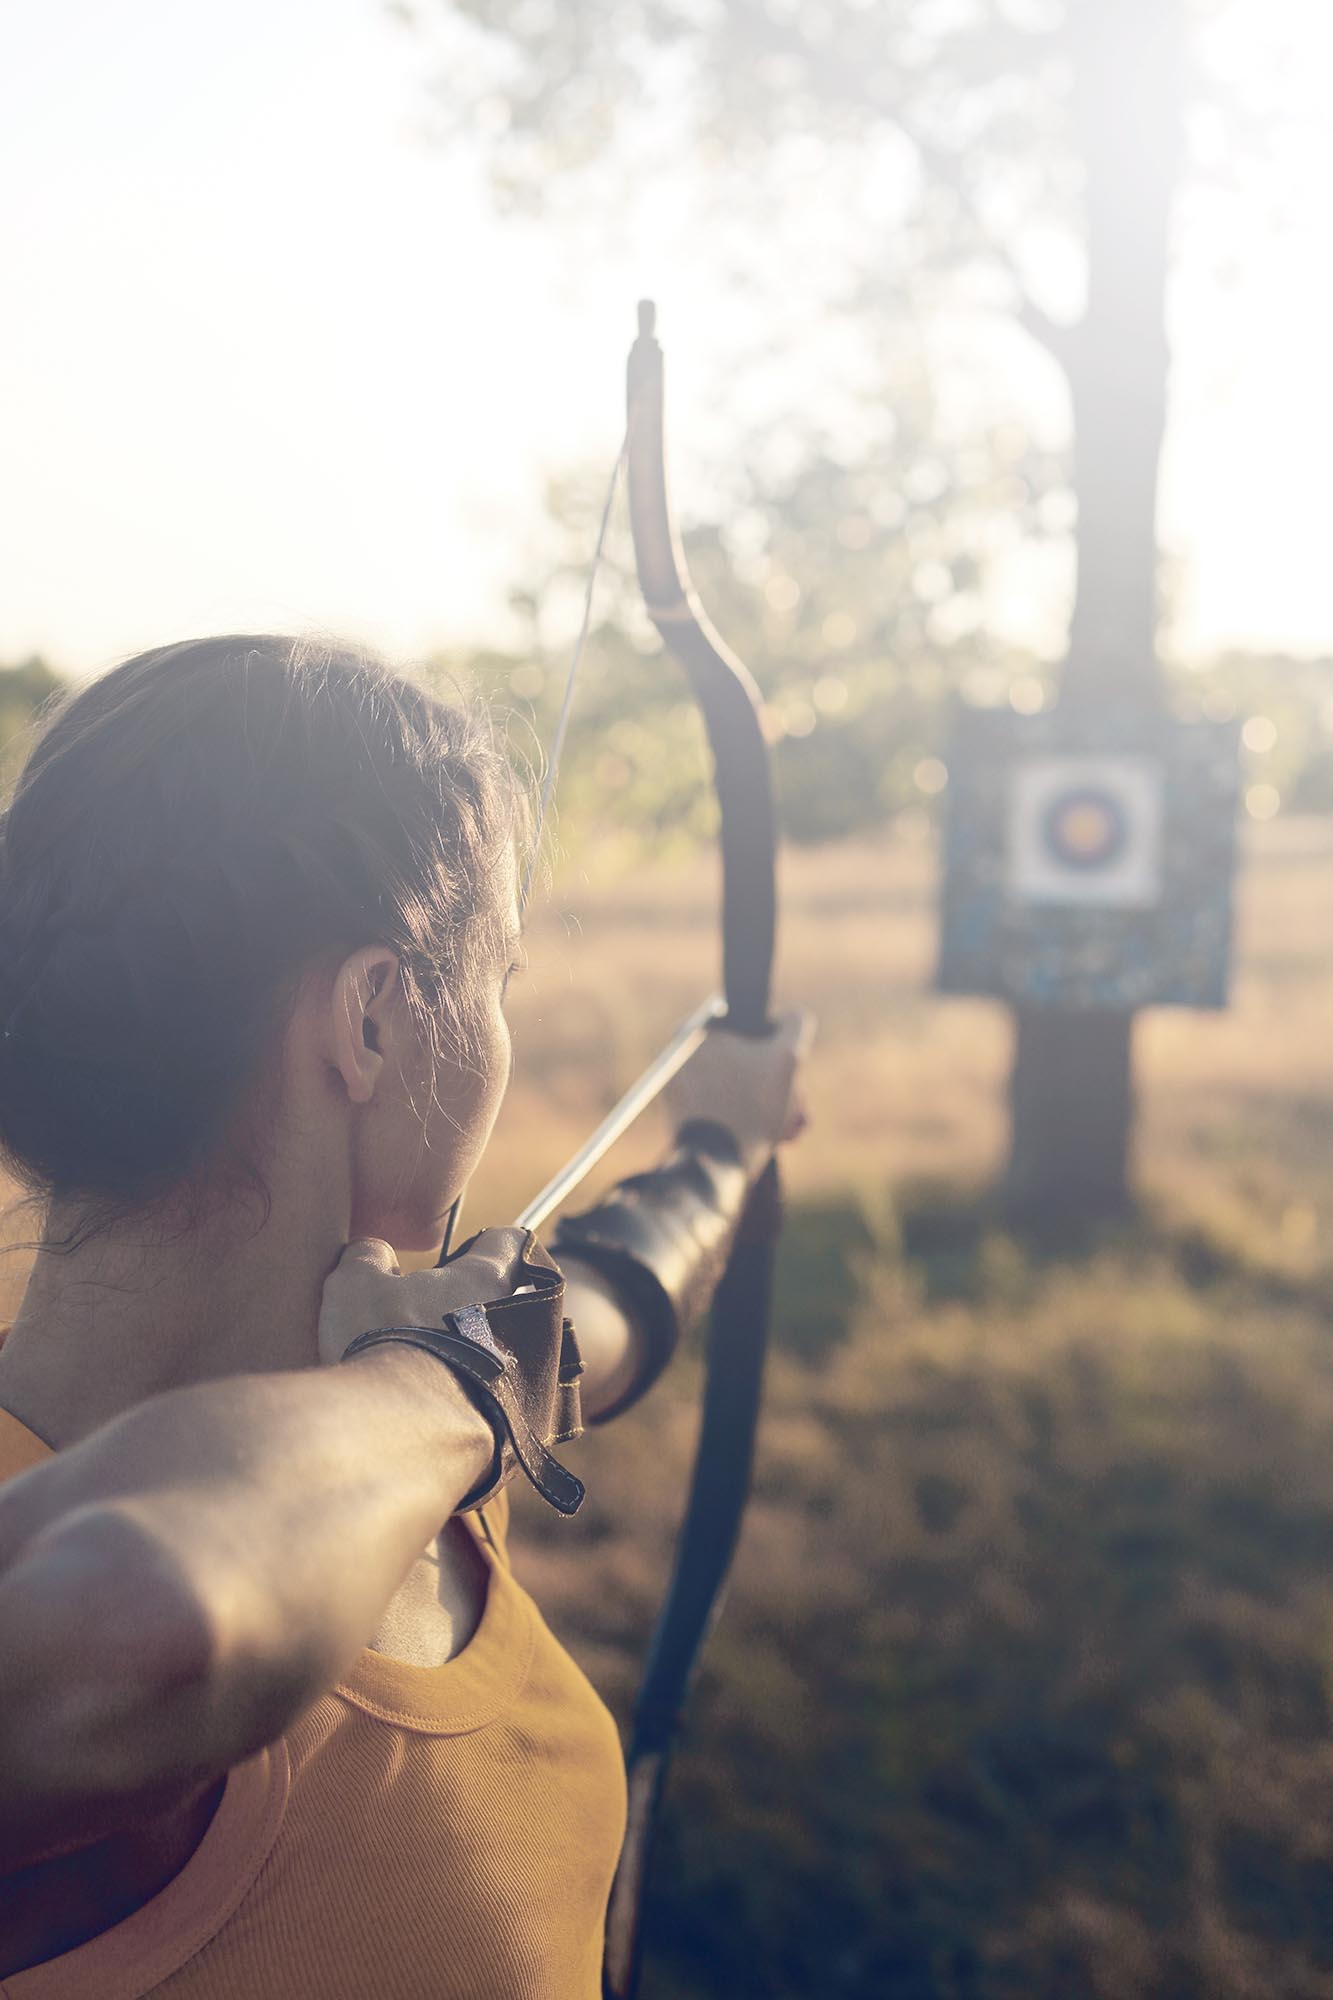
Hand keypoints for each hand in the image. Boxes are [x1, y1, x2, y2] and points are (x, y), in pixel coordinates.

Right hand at [319, 1229, 585, 1515]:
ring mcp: (526, 1375)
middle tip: (433, 1319)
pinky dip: (475, 1399)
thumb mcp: (356, 1285)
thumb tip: (375, 1254)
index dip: (485, 1243)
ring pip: (508, 1351)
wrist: (409, 1436)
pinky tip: (436, 1409)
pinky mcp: (518, 1424)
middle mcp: (522, 1321)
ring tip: (431, 1369)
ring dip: (477, 1355)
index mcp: (489, 1278)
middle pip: (511, 1299)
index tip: (458, 1257)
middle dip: (477, 1306)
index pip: (509, 1241)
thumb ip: (367, 1257)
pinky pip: (501, 1400)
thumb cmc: (387, 1345)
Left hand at [663, 1007, 813, 1177]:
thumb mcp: (787, 1060)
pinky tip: (774, 1138)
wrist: (714, 1166)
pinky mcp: (682, 1119)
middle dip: (779, 1082)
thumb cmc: (750, 1109)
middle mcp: (680, 1056)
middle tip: (797, 1106)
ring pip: (740, 1087)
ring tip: (788, 1128)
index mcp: (696, 1031)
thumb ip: (795, 1026)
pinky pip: (724, 1109)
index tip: (789, 1066)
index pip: (750, 1024)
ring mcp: (679, 1088)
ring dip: (771, 1104)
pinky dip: (749, 1119)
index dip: (776, 1043)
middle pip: (747, 1059)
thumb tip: (791, 1016)